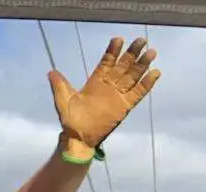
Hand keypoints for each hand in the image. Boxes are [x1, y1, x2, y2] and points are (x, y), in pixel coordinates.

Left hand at [49, 36, 159, 160]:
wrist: (78, 137)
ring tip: (151, 52)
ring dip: (141, 65)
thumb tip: (50, 72)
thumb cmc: (70, 119)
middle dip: (132, 53)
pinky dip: (146, 84)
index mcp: (95, 82)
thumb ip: (60, 85)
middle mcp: (109, 86)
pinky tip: (155, 73)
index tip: (118, 39)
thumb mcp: (63, 100)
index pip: (106, 63)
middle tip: (141, 40)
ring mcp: (118, 95)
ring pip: (132, 77)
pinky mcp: (125, 106)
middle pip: (123, 66)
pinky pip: (138, 93)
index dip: (112, 51)